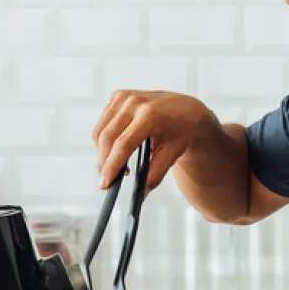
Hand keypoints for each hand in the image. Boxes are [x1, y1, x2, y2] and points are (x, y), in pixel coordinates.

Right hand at [92, 90, 219, 189]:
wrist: (187, 110)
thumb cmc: (181, 131)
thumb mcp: (173, 154)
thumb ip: (155, 174)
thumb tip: (139, 194)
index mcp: (151, 115)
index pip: (123, 144)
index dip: (111, 166)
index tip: (104, 184)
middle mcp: (135, 102)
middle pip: (107, 138)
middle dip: (103, 162)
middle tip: (105, 182)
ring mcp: (125, 96)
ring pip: (101, 131)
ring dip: (103, 152)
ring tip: (116, 167)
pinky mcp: (119, 95)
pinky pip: (103, 123)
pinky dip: (105, 139)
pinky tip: (117, 149)